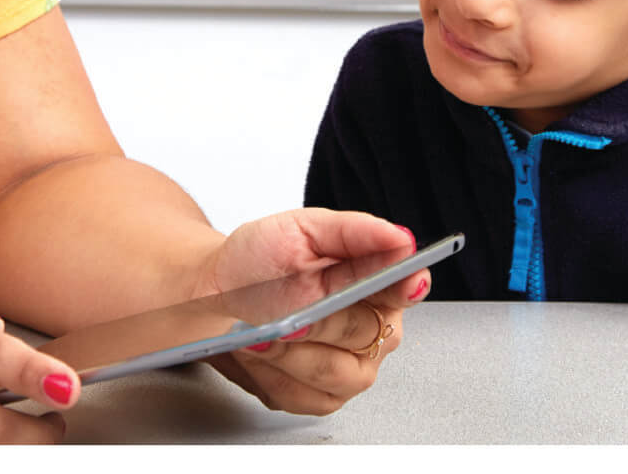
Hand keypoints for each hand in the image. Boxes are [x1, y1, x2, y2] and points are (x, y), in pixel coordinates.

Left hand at [193, 208, 428, 414]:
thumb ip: (353, 232)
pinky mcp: (321, 397)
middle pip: (364, 333)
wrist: (219, 291)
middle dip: (320, 324)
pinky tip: (257, 355)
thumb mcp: (302, 230)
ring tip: (258, 336)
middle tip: (288, 319)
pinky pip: (304, 396)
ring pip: (334, 373)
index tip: (405, 282)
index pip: (407, 287)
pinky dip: (272, 375)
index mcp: (378, 284)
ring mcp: (351, 368)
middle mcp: (374, 330)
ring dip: (289, 354)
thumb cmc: (261, 259)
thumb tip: (400, 238)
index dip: (407, 286)